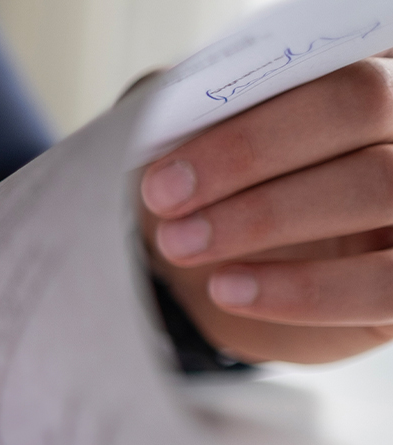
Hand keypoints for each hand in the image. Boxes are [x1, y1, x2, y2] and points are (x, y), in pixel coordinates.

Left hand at [140, 55, 392, 362]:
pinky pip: (383, 282)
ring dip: (265, 217)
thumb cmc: (224, 179)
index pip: (331, 63)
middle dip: (249, 155)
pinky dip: (302, 290)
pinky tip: (228, 289)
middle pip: (364, 105)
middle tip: (163, 200)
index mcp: (367, 64)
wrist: (234, 262)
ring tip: (181, 244)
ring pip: (378, 186)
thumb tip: (174, 113)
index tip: (165, 169)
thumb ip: (203, 105)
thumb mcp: (206, 131)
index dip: (252, 111)